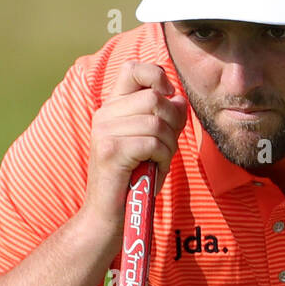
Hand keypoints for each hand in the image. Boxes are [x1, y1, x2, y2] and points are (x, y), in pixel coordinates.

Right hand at [83, 61, 187, 227]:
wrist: (108, 217)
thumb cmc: (133, 182)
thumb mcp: (151, 145)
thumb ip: (164, 120)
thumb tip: (180, 100)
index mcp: (112, 108)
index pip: (133, 68)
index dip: (157, 77)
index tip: (167, 98)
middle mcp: (104, 115)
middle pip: (154, 98)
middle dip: (172, 123)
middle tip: (167, 148)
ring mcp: (105, 132)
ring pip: (156, 122)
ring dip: (168, 146)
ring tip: (159, 163)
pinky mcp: (111, 151)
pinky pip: (152, 143)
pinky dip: (162, 159)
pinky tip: (155, 171)